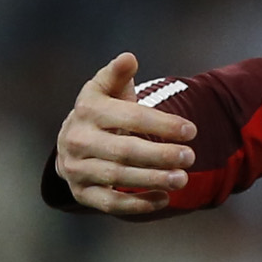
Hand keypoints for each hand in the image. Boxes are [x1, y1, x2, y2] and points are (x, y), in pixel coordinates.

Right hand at [53, 52, 195, 214]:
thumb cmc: (101, 111)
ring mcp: (77, 168)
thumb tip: (129, 58)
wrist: (70, 142)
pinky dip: (138, 204)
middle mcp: (77, 140)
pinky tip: (164, 198)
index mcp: (87, 110)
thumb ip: (118, 75)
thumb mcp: (106, 89)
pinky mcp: (81, 193)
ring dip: (153, 180)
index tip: (191, 130)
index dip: (162, 124)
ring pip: (118, 178)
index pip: (130, 117)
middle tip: (190, 158)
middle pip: (125, 151)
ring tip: (182, 178)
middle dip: (160, 155)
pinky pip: (110, 204)